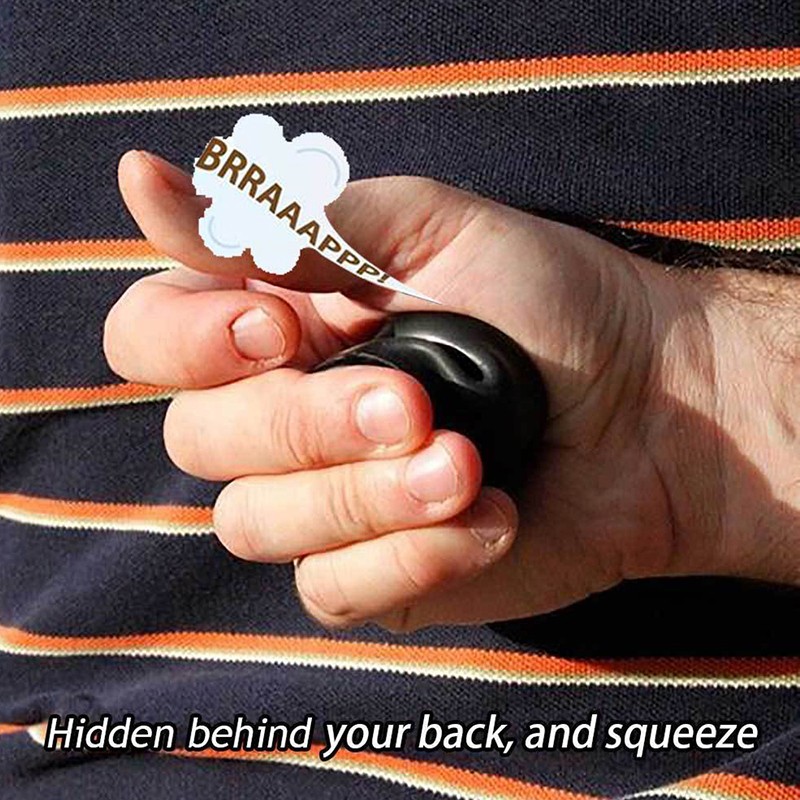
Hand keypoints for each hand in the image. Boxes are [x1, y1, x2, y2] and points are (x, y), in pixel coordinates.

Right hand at [104, 150, 799, 630]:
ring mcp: (324, 502)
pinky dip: (411, 554)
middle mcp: (282, 417)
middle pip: (200, 440)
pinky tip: (491, 515)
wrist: (647, 403)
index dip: (190, 341)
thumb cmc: (541, 298)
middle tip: (411, 399)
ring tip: (463, 461)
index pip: (147, 338)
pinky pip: (331, 591)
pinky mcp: (378, 573)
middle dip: (305, 421)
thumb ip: (289, 223)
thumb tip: (140, 183)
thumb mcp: (421, 229)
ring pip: (256, 524)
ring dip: (362, 493)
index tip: (284, 326)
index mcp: (277, 325)